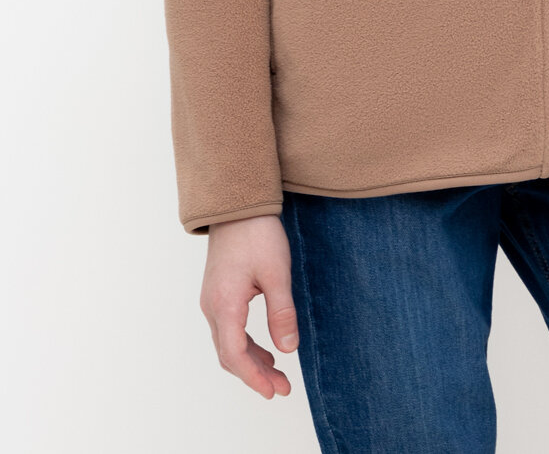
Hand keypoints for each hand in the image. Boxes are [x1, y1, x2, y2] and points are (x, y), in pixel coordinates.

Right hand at [200, 214, 299, 397]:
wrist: (238, 204)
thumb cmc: (258, 233)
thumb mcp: (277, 273)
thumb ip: (282, 313)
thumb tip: (289, 349)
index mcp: (224, 304)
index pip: (235, 355)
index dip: (254, 378)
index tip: (274, 392)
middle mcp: (212, 307)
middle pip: (229, 355)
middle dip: (255, 375)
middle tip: (282, 389)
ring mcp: (212, 300)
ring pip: (228, 343)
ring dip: (251, 362)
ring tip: (277, 375)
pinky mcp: (218, 293)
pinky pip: (228, 330)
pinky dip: (245, 345)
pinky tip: (266, 350)